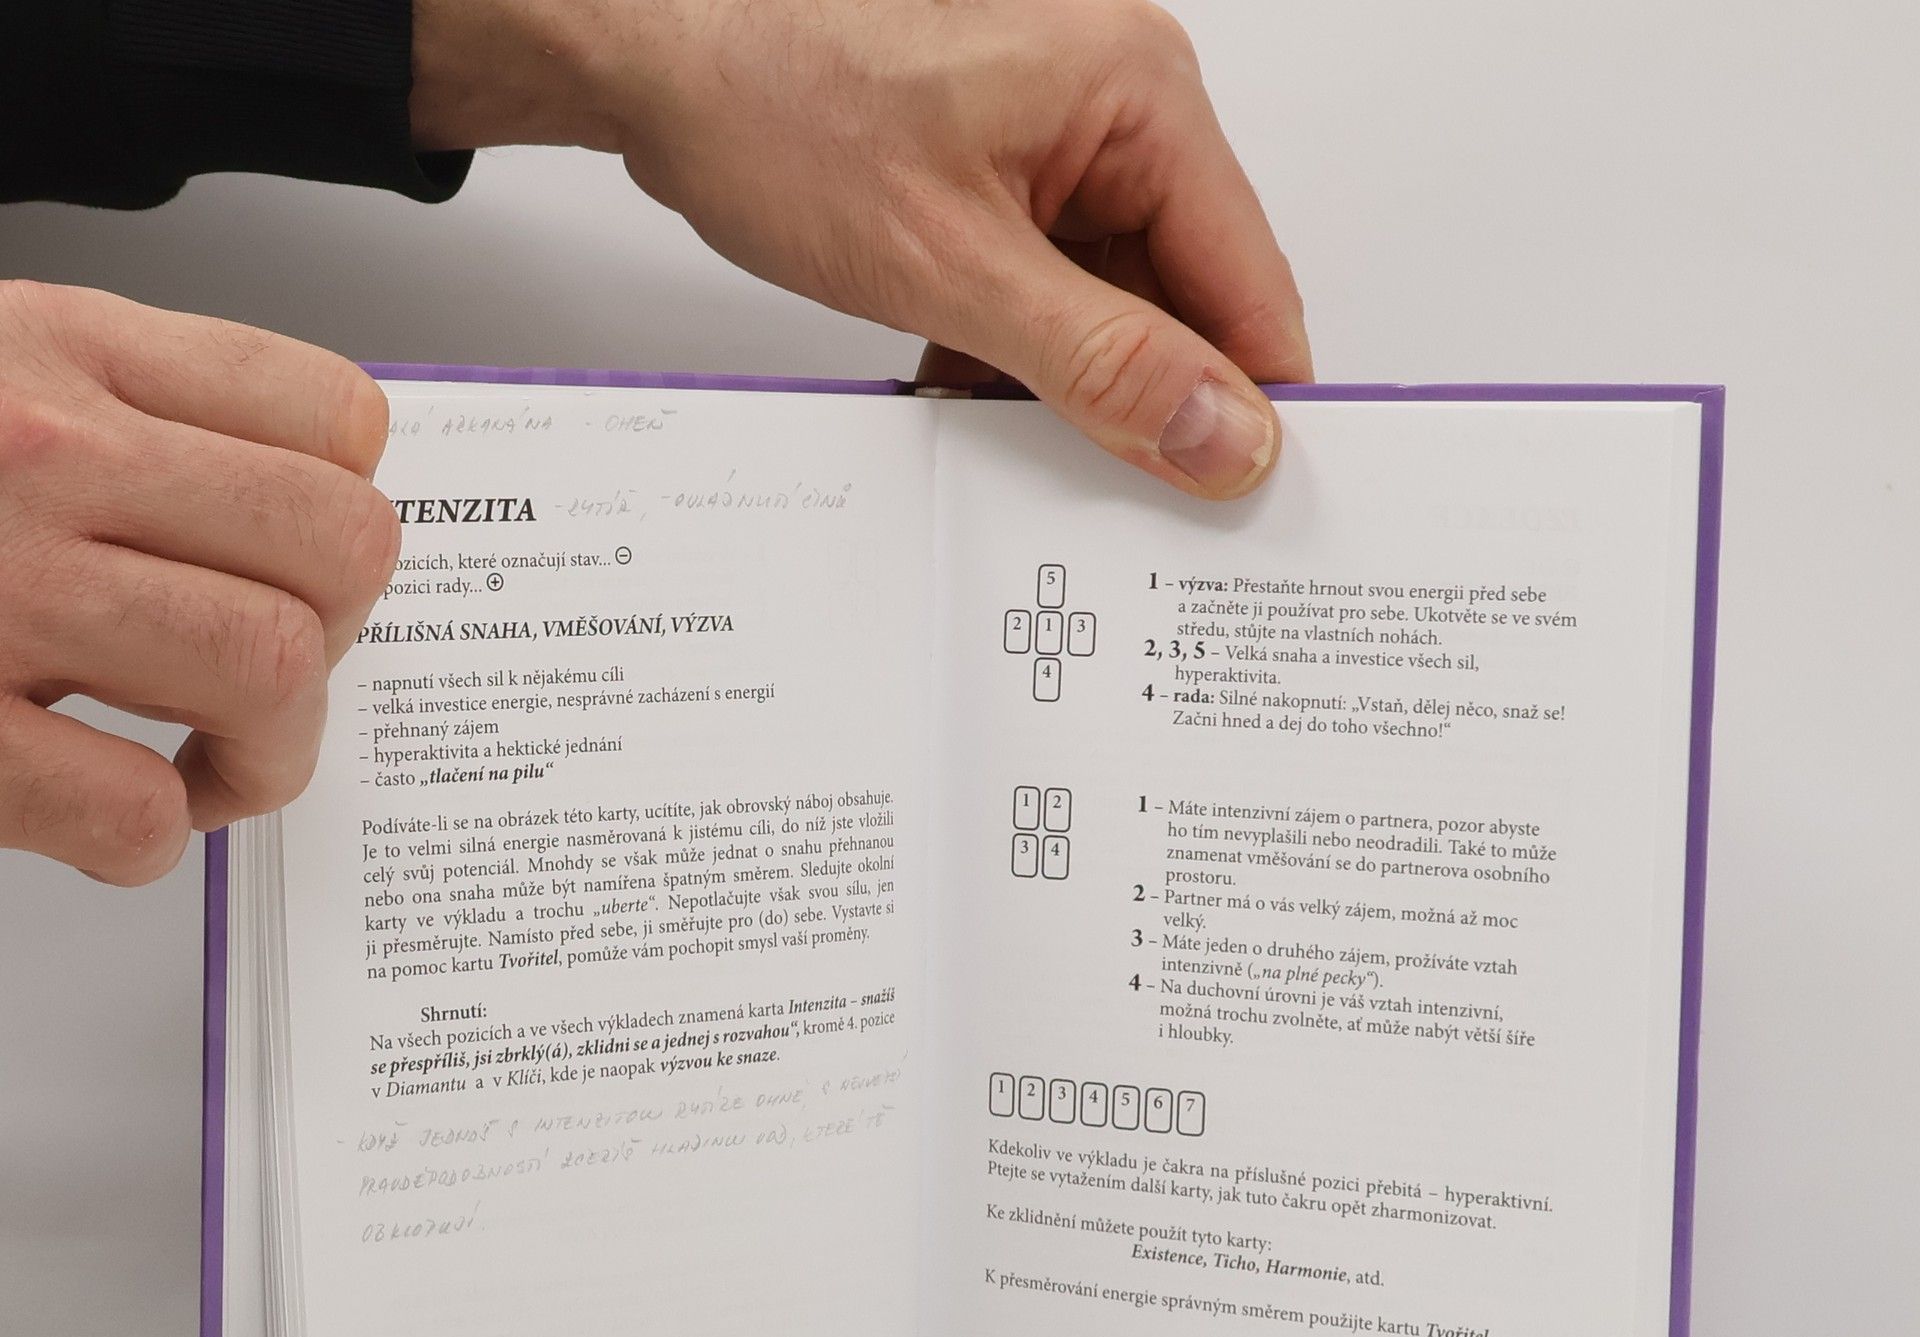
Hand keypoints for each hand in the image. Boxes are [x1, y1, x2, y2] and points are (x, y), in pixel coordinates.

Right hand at [0, 282, 399, 882]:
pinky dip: (151, 838)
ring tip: (199, 764)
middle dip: (337, 643)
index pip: (333, 421)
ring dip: (267, 755)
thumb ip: (126, 416)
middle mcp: (38, 454)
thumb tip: (287, 520)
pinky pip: (136, 808)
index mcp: (59, 356)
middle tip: (262, 683)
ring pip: (269, 669)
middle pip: (341, 550)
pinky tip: (102, 814)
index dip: (342, 520)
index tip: (295, 576)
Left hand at [412, 0, 1310, 498]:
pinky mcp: (996, 179)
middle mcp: (1112, 110)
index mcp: (1141, 97)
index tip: (1235, 504)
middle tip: (1108, 493)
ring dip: (1064, 387)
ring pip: (1109, 311)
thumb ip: (1104, 365)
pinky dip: (1011, 356)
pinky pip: (1046, 293)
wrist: (646, 52)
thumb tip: (1225, 435)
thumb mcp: (954, 266)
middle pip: (1183, 304)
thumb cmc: (775, 99)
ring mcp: (1052, 145)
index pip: (1250, 289)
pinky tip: (962, 389)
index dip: (1249, 407)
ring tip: (1000, 422)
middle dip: (1142, 403)